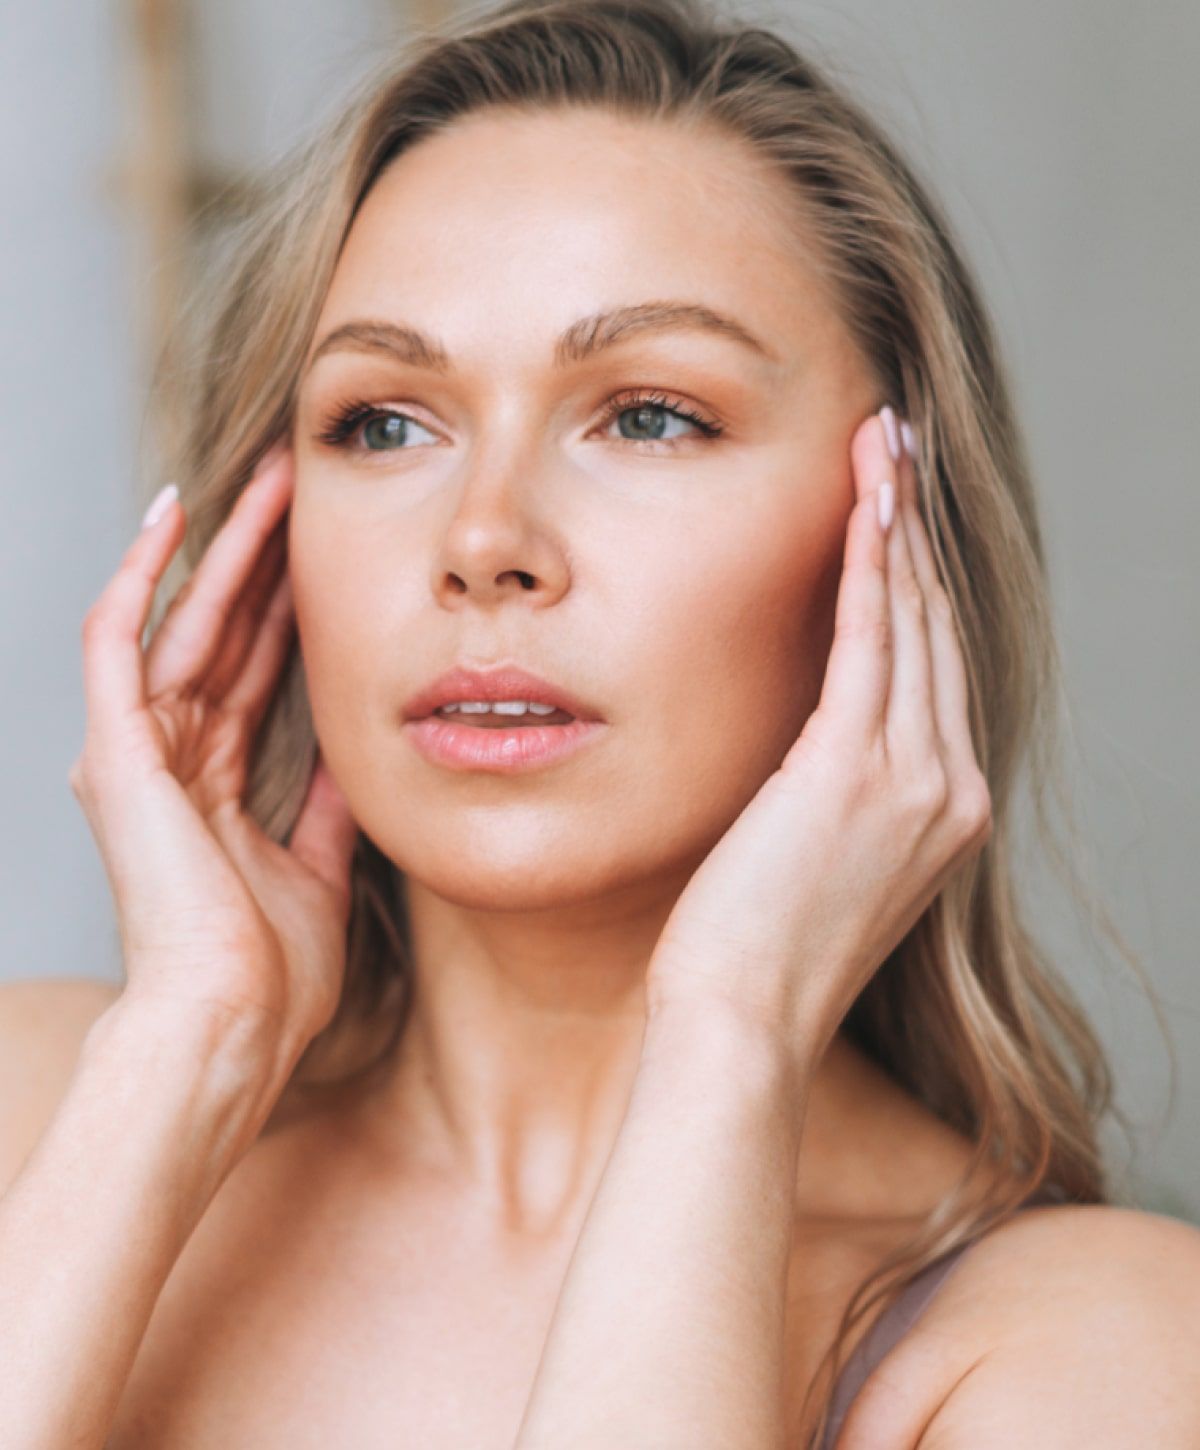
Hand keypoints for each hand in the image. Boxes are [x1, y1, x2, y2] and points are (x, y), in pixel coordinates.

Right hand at [68, 441, 359, 1054]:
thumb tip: (359, 754)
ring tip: (264, 479)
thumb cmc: (272, 975)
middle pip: (225, 633)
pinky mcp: (115, 751)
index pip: (258, 671)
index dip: (292, 607)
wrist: (232, 1025)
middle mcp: (172, 758)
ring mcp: (138, 752)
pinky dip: (138, 576)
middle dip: (265, 559)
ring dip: (222, 548)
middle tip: (302, 486)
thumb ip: (329, 807)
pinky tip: (171, 515)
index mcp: (215, 785)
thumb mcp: (321, 869)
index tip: (334, 550)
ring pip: (182, 620)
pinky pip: (117, 641)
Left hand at [644, 408, 992, 1067]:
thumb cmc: (752, 953)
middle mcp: (949, 790)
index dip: (920, 583)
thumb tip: (802, 745)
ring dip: (899, 526)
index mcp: (943, 813)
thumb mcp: (813, 863)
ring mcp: (915, 782)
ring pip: (914, 623)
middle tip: (898, 449)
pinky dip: (870, 568)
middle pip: (938, 631)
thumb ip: (830, 795)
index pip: (935, 671)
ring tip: (884, 447)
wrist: (739, 1023)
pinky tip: (863, 505)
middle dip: (918, 533)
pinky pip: (873, 643)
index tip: (898, 513)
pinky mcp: (855, 772)